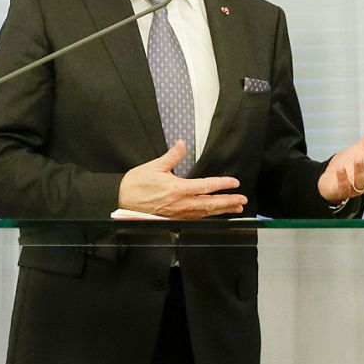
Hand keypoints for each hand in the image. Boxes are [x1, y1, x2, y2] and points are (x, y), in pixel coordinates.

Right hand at [118, 141, 247, 218]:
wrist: (120, 202)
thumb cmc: (135, 185)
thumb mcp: (154, 166)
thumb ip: (172, 156)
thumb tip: (182, 143)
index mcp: (178, 189)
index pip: (206, 186)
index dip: (222, 184)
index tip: (235, 183)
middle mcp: (181, 204)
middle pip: (210, 204)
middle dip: (228, 202)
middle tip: (243, 201)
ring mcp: (178, 214)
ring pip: (205, 213)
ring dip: (222, 211)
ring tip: (235, 209)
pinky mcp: (174, 220)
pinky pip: (195, 219)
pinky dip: (208, 216)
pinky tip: (214, 214)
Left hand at [317, 116, 363, 204]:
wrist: (330, 179)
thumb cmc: (349, 164)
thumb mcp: (361, 148)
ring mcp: (354, 187)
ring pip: (361, 182)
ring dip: (360, 171)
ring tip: (358, 158)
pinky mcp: (340, 190)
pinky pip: (343, 187)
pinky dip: (343, 179)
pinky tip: (341, 169)